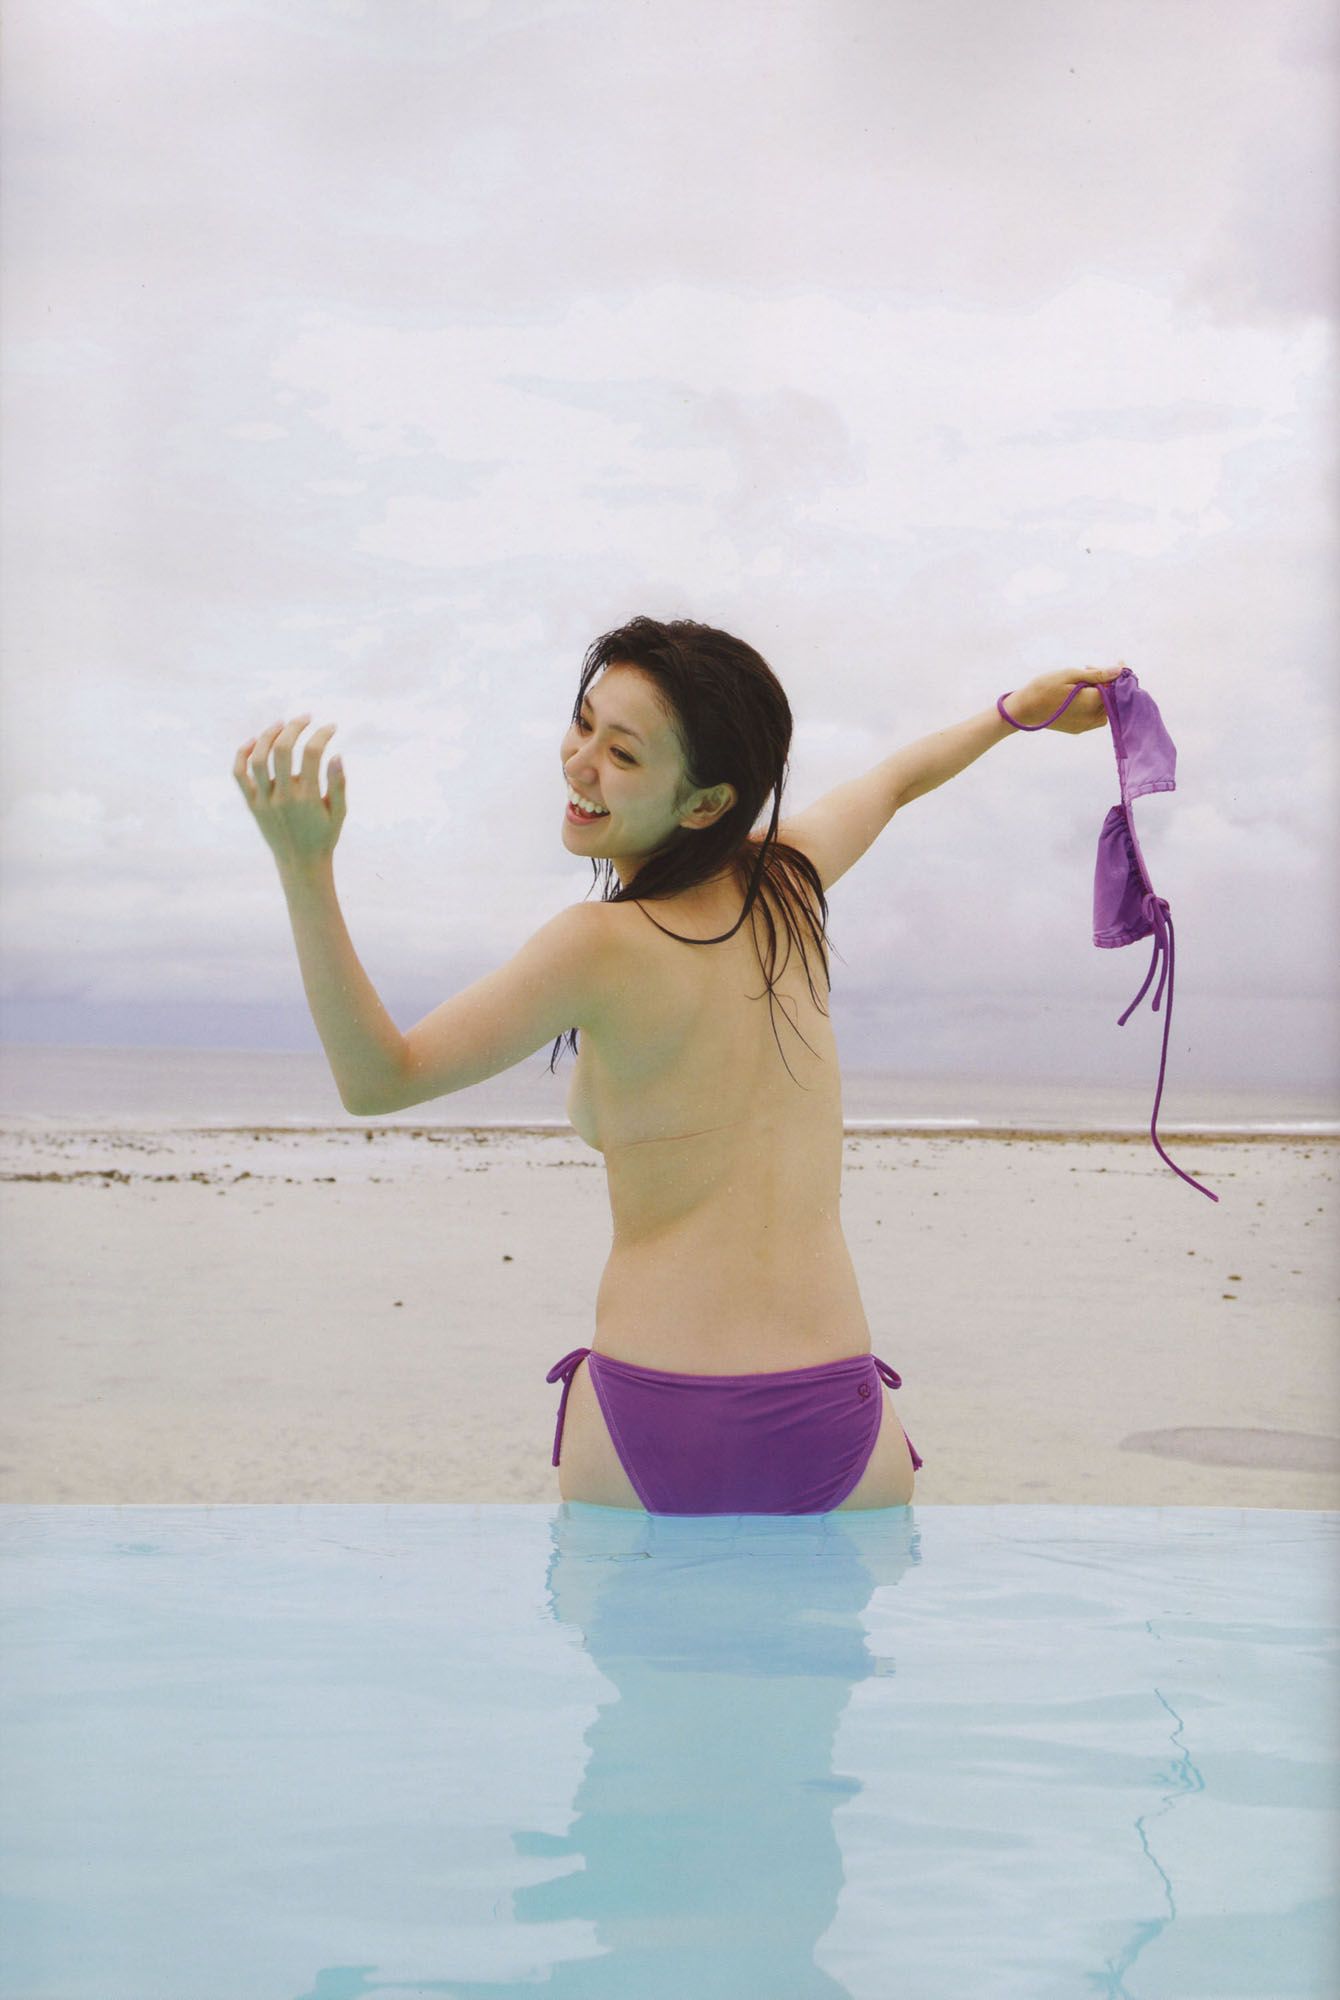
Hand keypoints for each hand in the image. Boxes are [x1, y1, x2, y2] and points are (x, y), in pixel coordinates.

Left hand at [233, 714, 345, 868]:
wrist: (300, 864)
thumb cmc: (324, 836)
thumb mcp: (339, 813)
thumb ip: (339, 784)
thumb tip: (336, 755)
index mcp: (308, 797)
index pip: (312, 753)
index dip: (322, 734)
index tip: (331, 727)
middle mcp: (283, 797)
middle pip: (282, 750)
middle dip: (294, 727)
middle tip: (305, 718)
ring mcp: (264, 801)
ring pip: (258, 759)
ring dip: (268, 736)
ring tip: (281, 725)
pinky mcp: (252, 805)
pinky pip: (239, 775)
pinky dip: (242, 755)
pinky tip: (254, 742)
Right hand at [1001, 663, 1126, 733]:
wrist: (1023, 710)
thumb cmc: (1043, 688)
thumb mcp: (1070, 675)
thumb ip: (1097, 674)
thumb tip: (1119, 671)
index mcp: (1091, 702)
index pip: (1116, 688)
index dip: (1118, 675)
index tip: (1118, 662)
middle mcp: (1091, 718)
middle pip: (1112, 699)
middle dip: (1107, 683)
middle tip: (1089, 669)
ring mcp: (1085, 725)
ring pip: (1105, 709)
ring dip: (1101, 694)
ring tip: (1084, 682)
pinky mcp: (1078, 729)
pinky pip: (1095, 717)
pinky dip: (1094, 704)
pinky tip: (1080, 694)